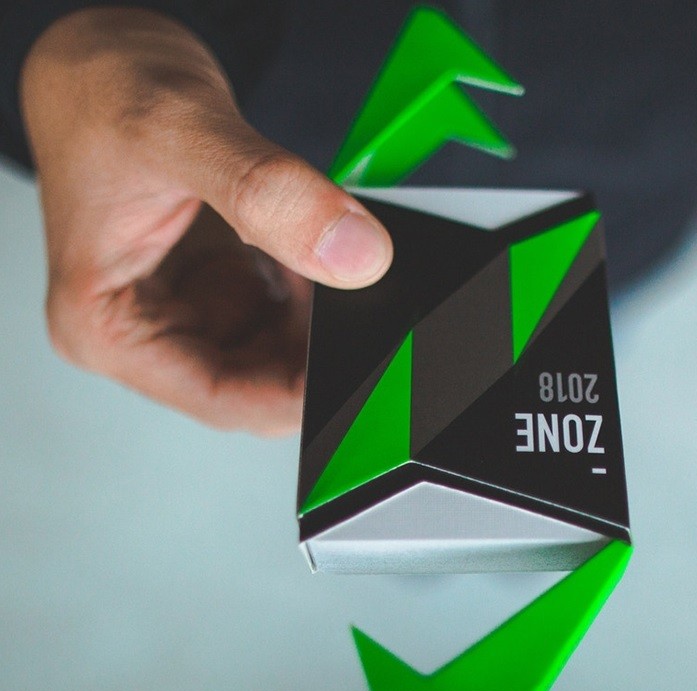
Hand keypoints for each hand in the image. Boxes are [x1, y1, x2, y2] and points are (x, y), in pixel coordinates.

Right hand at [20, 8, 391, 434]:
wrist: (102, 55)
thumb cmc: (103, 90)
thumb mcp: (182, 132)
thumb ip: (268, 195)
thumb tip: (353, 255)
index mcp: (107, 324)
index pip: (219, 396)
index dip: (296, 398)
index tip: (357, 376)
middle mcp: (145, 328)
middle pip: (254, 382)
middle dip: (315, 352)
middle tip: (364, 312)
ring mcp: (185, 309)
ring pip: (276, 350)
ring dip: (318, 316)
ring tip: (330, 258)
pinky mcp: (215, 285)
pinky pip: (282, 309)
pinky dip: (314, 286)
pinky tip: (317, 247)